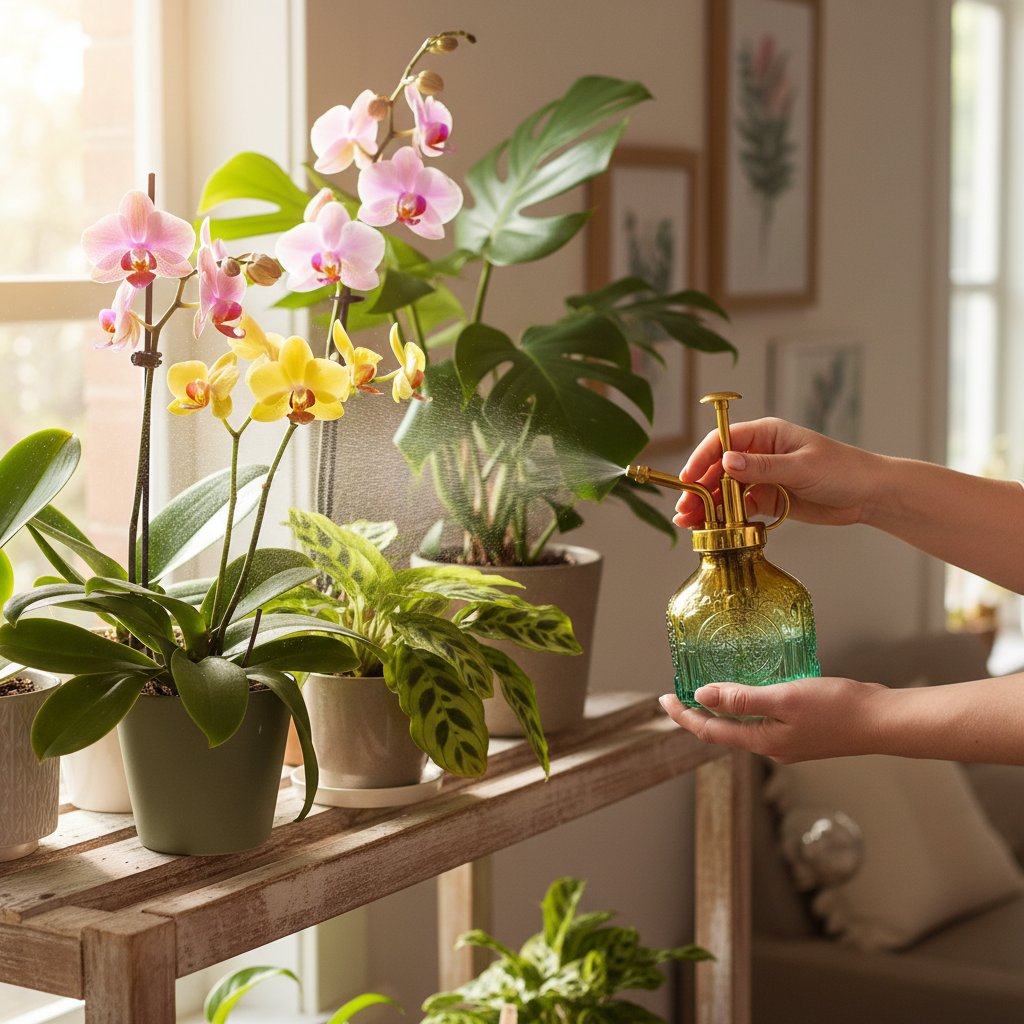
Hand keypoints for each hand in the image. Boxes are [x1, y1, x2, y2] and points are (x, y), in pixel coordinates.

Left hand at [659, 677, 888, 762]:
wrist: (883, 721)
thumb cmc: (838, 709)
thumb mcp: (784, 698)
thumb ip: (742, 699)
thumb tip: (703, 696)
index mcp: (762, 742)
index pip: (709, 731)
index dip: (683, 715)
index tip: (664, 699)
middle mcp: (772, 748)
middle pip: (723, 732)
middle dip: (698, 714)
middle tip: (678, 694)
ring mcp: (788, 743)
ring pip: (744, 727)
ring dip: (722, 710)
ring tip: (707, 690)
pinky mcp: (803, 733)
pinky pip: (764, 721)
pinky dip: (748, 707)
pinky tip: (751, 690)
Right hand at [673, 417, 882, 528]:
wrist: (869, 495)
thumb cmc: (843, 470)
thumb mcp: (801, 467)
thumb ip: (762, 466)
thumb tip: (726, 461)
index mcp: (765, 434)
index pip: (722, 441)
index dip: (701, 459)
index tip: (686, 479)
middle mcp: (758, 453)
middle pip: (718, 469)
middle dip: (699, 488)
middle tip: (684, 509)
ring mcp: (762, 477)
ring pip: (724, 491)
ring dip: (706, 506)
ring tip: (690, 523)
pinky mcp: (767, 499)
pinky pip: (738, 507)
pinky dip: (724, 518)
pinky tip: (711, 529)